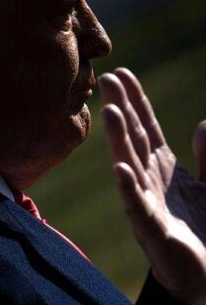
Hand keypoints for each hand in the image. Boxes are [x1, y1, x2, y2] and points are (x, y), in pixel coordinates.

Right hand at [98, 68, 205, 304]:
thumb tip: (203, 124)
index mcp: (163, 166)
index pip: (146, 126)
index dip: (136, 100)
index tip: (123, 74)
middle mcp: (150, 178)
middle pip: (133, 137)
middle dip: (121, 108)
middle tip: (107, 80)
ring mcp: (147, 202)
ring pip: (130, 163)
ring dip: (119, 138)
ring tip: (110, 111)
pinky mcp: (151, 230)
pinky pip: (138, 206)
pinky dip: (128, 187)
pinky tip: (121, 168)